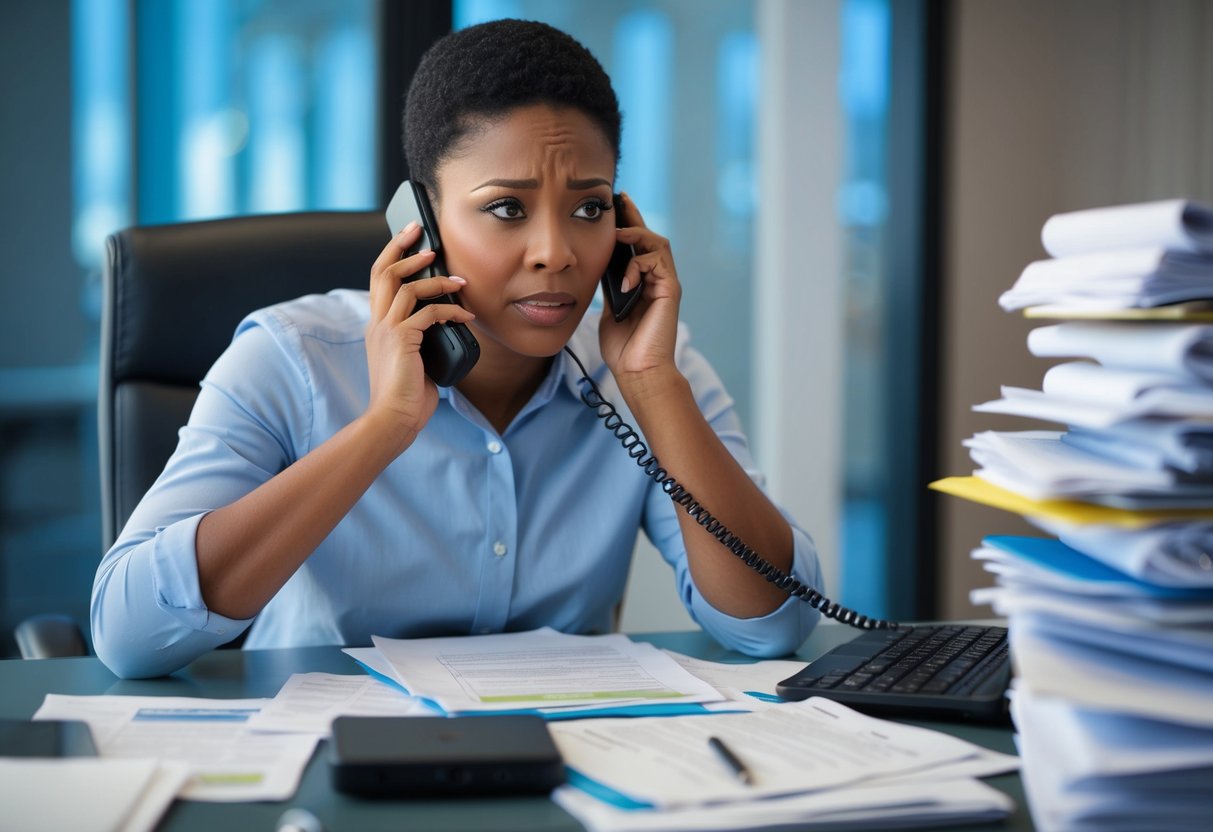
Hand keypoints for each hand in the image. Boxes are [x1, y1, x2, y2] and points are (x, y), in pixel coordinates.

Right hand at [365, 223, 475, 449]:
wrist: (393, 419)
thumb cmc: (406, 397)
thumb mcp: (413, 361)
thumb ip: (421, 341)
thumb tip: (445, 329)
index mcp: (377, 327)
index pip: (379, 280)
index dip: (393, 255)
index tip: (410, 239)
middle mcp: (377, 323)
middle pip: (384, 271)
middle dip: (403, 247)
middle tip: (421, 230)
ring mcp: (386, 330)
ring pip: (408, 287)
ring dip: (437, 279)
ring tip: (460, 280)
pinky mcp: (401, 339)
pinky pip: (430, 313)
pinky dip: (451, 311)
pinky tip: (466, 318)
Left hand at [598, 193, 682, 382]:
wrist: (638, 372)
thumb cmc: (622, 349)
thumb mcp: (607, 309)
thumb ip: (607, 287)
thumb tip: (595, 265)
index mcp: (641, 282)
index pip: (633, 246)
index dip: (623, 224)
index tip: (609, 206)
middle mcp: (656, 279)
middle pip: (648, 236)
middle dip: (633, 215)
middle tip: (618, 197)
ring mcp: (665, 284)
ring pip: (657, 243)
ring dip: (637, 234)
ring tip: (619, 233)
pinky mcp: (671, 291)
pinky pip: (658, 262)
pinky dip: (639, 265)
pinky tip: (624, 280)